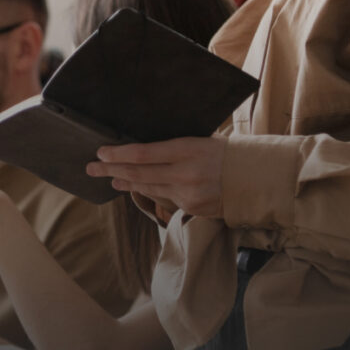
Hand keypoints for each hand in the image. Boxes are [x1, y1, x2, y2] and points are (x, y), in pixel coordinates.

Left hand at [86, 136, 226, 217]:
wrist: (258, 178)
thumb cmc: (227, 153)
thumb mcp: (202, 140)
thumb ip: (174, 147)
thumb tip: (142, 149)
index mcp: (188, 150)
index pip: (143, 153)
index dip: (118, 154)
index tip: (101, 152)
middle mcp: (185, 174)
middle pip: (138, 173)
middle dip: (111, 169)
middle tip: (91, 167)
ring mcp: (188, 194)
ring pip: (148, 188)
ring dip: (126, 181)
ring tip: (110, 178)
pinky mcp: (191, 209)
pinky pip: (164, 198)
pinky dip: (149, 191)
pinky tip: (136, 187)